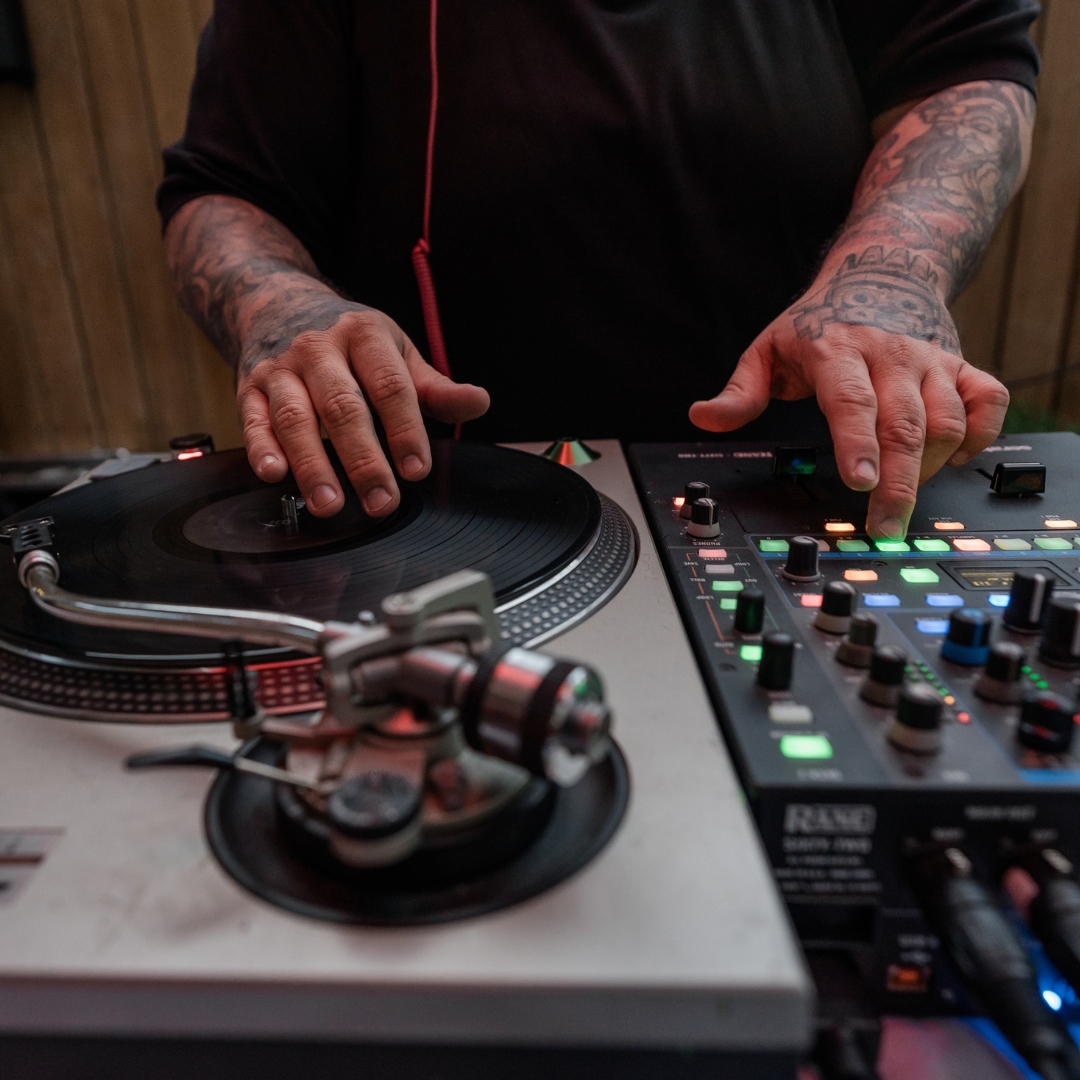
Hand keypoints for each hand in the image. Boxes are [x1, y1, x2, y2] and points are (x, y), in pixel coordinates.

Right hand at [238, 294, 488, 517]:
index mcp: (364, 334)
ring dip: (313, 465)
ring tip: (330, 505)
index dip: (405, 430)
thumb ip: (435, 388)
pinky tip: (274, 475)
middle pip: (343, 407)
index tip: (417, 471)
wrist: (280, 305)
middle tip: (381, 501)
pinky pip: (253, 419)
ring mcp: (281, 367)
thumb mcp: (398, 355)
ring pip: (296, 418)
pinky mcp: (249, 387)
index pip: (390, 386)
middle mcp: (319, 347)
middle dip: (363, 459)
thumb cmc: (353, 344)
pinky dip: (261, 448)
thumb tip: (479, 403)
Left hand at [688, 250, 1008, 537]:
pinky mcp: (963, 366)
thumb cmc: (818, 322)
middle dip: (898, 481)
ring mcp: (932, 361)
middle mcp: (891, 354)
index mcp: (838, 350)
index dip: (858, 444)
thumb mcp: (767, 350)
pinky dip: (978, 437)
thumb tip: (701, 417)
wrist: (881, 272)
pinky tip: (949, 458)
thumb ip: (739, 392)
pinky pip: (988, 404)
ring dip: (929, 466)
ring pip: (947, 420)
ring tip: (901, 494)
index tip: (860, 483)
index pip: (852, 401)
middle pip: (904, 424)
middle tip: (886, 525)